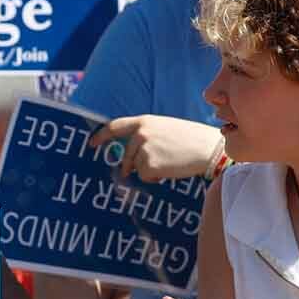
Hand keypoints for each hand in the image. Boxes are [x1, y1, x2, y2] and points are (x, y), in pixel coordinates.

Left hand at [89, 115, 222, 180]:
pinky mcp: (149, 165)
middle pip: (126, 155)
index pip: (115, 126)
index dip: (101, 135)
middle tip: (146, 168)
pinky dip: (156, 177)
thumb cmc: (190, 138)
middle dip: (129, 166)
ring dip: (150, 169)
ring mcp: (143, 149)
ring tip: (170, 161)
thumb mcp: (165, 129)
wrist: (207, 148)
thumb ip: (146, 136)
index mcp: (145, 121)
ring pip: (137, 167)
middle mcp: (140, 134)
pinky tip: (171, 168)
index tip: (92, 144)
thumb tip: (131, 156)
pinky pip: (146, 177)